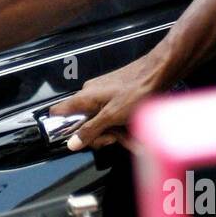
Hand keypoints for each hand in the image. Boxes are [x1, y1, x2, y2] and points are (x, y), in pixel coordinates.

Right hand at [51, 52, 165, 152]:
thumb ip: (90, 130)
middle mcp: (90, 94)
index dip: (62, 127)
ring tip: (131, 135)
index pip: (58, 112)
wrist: (157, 73)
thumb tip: (72, 143)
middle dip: (100, 134)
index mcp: (84, 98)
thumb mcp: (111, 116)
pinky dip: (122, 124)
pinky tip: (134, 129)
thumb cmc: (136, 90)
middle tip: (114, 138)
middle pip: (84, 122)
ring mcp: (103, 95)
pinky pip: (113, 115)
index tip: (78, 139)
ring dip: (115, 131)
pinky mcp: (115, 96)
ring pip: (101, 120)